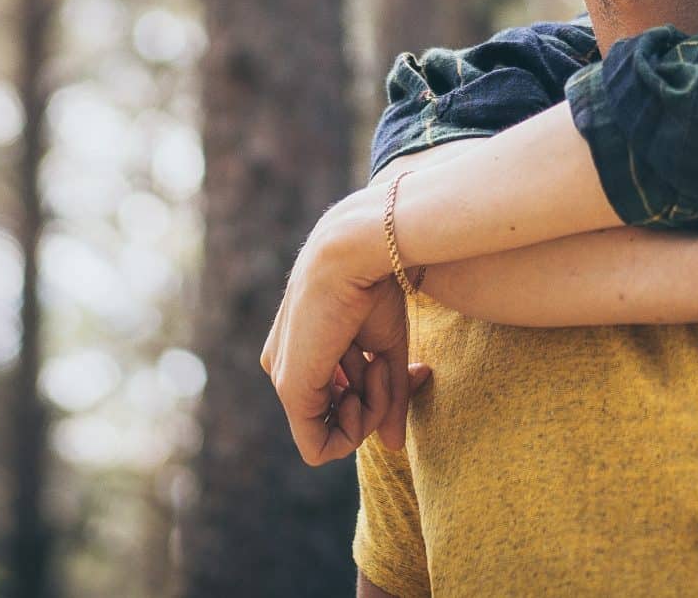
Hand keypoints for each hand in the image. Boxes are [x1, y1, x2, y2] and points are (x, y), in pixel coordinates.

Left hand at [260, 188, 416, 463]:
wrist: (356, 251)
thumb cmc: (374, 286)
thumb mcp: (388, 347)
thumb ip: (390, 396)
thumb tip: (394, 446)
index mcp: (304, 352)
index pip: (343, 399)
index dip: (381, 395)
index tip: (411, 370)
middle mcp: (287, 367)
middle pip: (339, 419)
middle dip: (378, 403)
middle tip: (400, 371)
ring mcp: (286, 380)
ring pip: (334, 435)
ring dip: (373, 409)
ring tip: (380, 362)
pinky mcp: (291, 389)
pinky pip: (322, 445)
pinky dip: (356, 428)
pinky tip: (369, 379)